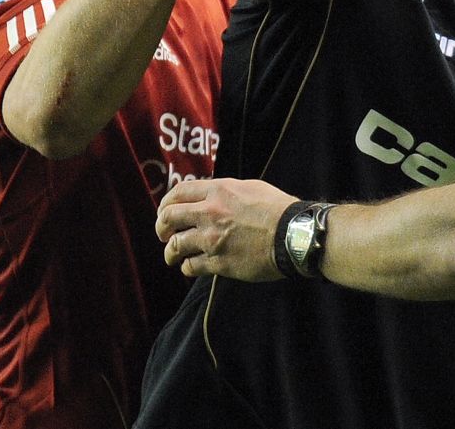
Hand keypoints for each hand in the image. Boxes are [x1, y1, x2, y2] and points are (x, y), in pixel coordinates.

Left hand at [156, 177, 297, 280]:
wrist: (293, 234)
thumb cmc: (278, 209)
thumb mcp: (250, 188)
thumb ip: (226, 191)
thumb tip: (212, 196)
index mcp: (218, 191)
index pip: (178, 193)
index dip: (166, 203)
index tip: (165, 211)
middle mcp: (209, 213)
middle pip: (168, 218)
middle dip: (161, 227)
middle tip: (164, 234)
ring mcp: (211, 239)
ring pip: (174, 245)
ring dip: (170, 252)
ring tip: (173, 256)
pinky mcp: (218, 262)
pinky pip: (190, 266)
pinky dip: (187, 267)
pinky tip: (192, 267)